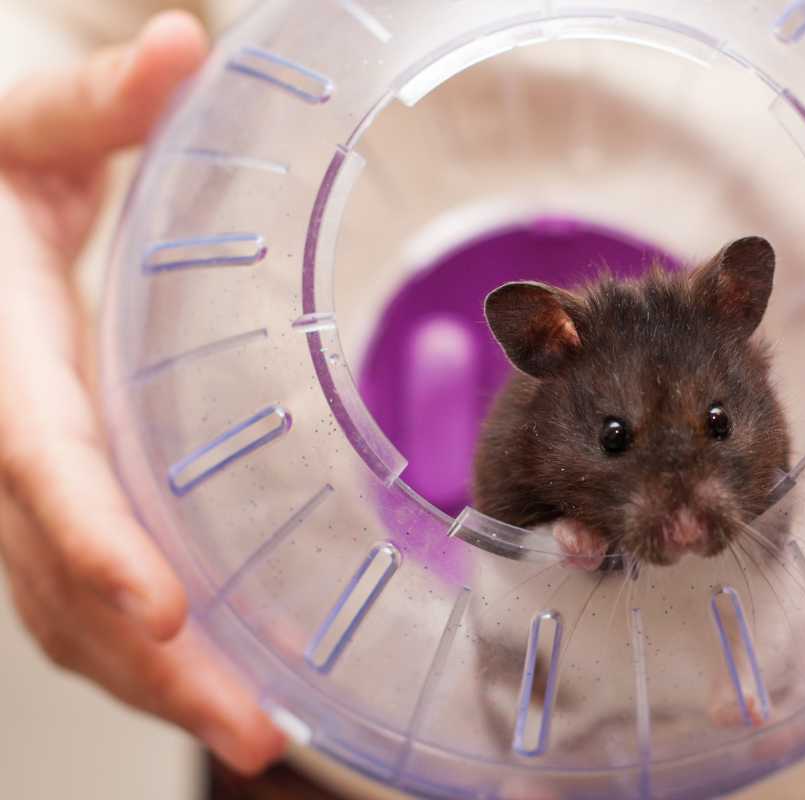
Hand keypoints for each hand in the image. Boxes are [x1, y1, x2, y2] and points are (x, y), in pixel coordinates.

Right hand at [0, 12, 284, 772]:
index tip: (165, 621)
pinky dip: (136, 643)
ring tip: (254, 733)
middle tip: (257, 733)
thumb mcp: (26, 111)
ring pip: (59, 602)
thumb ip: (94, 98)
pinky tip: (202, 675)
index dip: (94, 543)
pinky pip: (72, 583)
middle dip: (155, 665)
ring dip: (153, 680)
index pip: (40, 460)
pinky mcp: (41, 482)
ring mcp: (14, 466)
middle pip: (61, 569)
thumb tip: (181, 45)